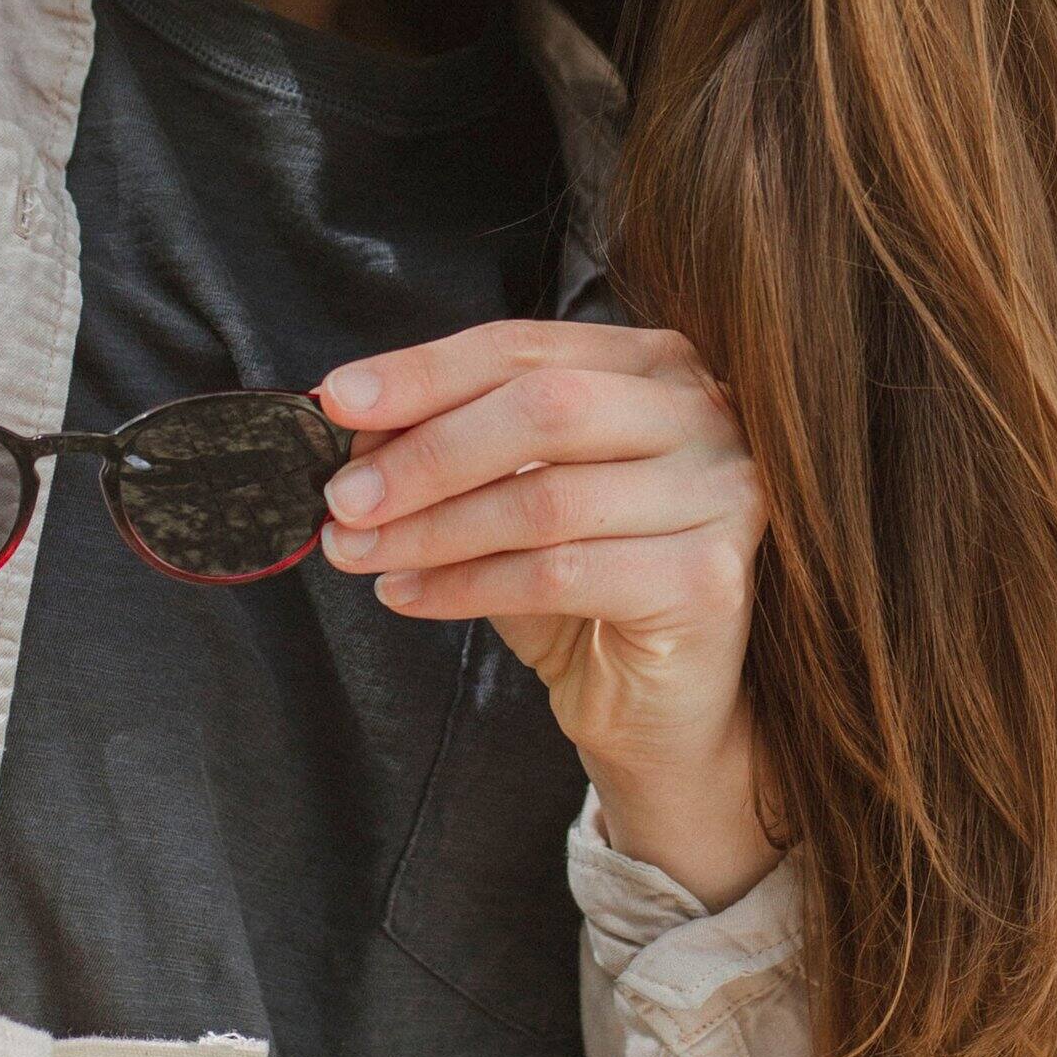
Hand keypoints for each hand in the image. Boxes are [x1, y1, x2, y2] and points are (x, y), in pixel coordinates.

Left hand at [317, 320, 778, 910]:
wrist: (660, 707)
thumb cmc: (583, 586)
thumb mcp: (512, 493)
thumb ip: (455, 448)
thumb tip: (354, 422)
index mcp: (655, 365)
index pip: (525, 349)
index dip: (424, 371)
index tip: (336, 399)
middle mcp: (704, 414)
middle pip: (543, 409)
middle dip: (426, 453)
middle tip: (343, 496)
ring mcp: (720, 494)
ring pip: (544, 499)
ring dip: (431, 529)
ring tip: (357, 552)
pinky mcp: (707, 580)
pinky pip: (559, 574)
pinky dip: (466, 585)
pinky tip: (407, 594)